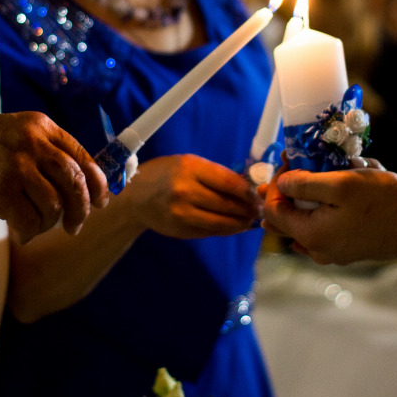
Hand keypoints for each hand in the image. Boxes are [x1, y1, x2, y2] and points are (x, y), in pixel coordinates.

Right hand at [0, 112, 107, 243]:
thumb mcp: (13, 136)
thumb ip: (44, 153)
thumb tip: (84, 185)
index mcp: (40, 126)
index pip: (83, 156)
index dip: (97, 184)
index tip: (102, 202)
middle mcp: (32, 141)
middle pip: (76, 182)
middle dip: (82, 209)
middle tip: (75, 226)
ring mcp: (15, 165)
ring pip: (55, 205)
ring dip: (50, 224)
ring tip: (35, 227)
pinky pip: (30, 221)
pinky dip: (29, 233)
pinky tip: (20, 233)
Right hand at [123, 155, 261, 238]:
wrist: (136, 196)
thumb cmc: (167, 175)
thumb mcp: (190, 165)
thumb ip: (216, 176)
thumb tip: (249, 187)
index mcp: (190, 168)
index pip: (229, 182)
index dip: (248, 192)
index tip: (259, 195)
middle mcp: (185, 190)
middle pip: (227, 204)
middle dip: (248, 209)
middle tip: (260, 210)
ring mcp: (181, 213)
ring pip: (221, 222)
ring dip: (240, 223)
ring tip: (250, 220)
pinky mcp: (180, 229)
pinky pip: (210, 231)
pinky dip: (225, 230)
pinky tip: (234, 226)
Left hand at [261, 167, 396, 264]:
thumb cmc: (382, 200)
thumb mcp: (341, 184)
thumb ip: (304, 184)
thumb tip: (281, 184)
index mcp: (311, 235)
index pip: (273, 210)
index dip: (275, 184)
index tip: (289, 163)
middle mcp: (318, 250)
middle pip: (286, 219)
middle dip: (287, 191)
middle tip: (294, 167)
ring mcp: (332, 254)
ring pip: (303, 224)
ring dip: (304, 199)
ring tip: (315, 176)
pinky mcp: (346, 251)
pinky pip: (321, 230)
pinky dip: (319, 212)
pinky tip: (328, 197)